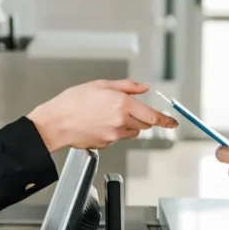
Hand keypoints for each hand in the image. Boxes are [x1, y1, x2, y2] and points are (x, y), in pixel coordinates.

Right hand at [27, 79, 177, 151]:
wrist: (54, 123)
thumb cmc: (72, 102)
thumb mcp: (101, 85)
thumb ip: (127, 86)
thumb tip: (144, 88)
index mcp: (122, 105)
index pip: (153, 116)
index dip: (165, 120)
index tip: (173, 123)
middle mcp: (121, 121)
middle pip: (144, 124)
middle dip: (140, 117)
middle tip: (124, 109)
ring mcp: (114, 135)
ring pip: (132, 131)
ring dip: (127, 124)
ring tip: (107, 115)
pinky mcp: (106, 144)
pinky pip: (118, 137)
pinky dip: (114, 131)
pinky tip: (98, 123)